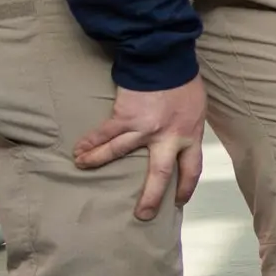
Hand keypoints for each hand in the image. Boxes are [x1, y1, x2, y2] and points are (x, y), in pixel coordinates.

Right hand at [75, 80, 209, 220]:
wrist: (166, 60)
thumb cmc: (185, 80)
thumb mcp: (197, 106)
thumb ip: (188, 123)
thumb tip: (181, 132)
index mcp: (190, 135)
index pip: (192, 168)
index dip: (186, 186)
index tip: (179, 201)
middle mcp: (168, 138)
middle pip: (160, 175)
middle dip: (151, 197)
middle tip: (142, 214)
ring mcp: (145, 129)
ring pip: (120, 152)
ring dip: (99, 162)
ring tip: (85, 169)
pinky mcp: (125, 117)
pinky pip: (104, 134)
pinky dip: (90, 143)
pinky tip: (78, 151)